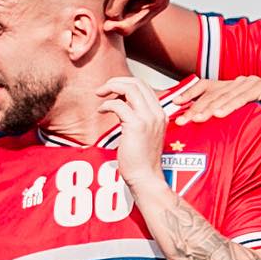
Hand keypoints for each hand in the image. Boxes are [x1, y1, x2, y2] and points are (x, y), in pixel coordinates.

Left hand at [97, 75, 167, 191]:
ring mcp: (148, 118)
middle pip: (137, 83)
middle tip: (103, 90)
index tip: (113, 90)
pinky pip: (118, 105)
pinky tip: (101, 111)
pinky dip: (106, 105)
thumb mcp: (145, 133)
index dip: (126, 83)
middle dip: (117, 81)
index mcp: (160, 114)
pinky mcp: (136, 126)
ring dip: (111, 87)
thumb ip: (139, 117)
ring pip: (130, 88)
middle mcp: (157, 113)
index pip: (145, 86)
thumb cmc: (142, 160)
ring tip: (100, 95)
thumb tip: (123, 103)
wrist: (146, 178)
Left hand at [178, 76, 260, 128]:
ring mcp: (253, 83)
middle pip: (213, 93)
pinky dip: (231, 105)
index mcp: (232, 88)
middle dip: (196, 107)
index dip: (189, 94)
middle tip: (183, 120)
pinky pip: (245, 96)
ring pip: (227, 95)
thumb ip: (222, 120)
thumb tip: (196, 127)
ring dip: (211, 107)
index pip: (206, 87)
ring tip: (198, 119)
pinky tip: (220, 114)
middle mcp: (240, 82)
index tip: (175, 105)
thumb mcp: (239, 122)